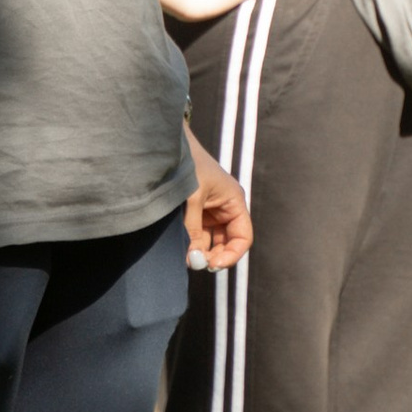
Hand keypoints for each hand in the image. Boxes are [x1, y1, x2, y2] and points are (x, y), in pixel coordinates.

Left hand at [183, 126, 251, 271]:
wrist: (168, 146)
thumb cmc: (187, 165)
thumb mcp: (191, 198)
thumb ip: (192, 230)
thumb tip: (193, 259)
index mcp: (233, 202)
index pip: (243, 237)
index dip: (232, 255)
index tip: (213, 265)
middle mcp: (225, 209)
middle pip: (227, 243)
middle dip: (214, 255)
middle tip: (196, 263)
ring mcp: (209, 212)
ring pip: (210, 241)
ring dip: (200, 251)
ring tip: (185, 255)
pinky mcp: (195, 213)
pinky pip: (197, 235)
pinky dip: (191, 244)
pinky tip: (180, 247)